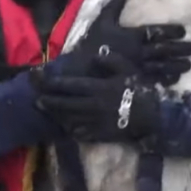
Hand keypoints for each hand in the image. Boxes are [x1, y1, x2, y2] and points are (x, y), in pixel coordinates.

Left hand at [33, 51, 160, 143]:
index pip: (71, 85)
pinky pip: (82, 132)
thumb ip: (111, 61)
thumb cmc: (140, 90)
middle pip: (66, 103)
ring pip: (70, 118)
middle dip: (50, 101)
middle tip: (37, 99)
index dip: (54, 82)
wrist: (154, 116)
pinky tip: (66, 126)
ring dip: (57, 114)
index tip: (42, 80)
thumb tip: (95, 56)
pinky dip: (71, 129)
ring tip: (47, 110)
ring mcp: (96, 121)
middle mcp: (94, 105)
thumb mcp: (128, 70)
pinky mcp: (101, 134)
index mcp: (99, 87)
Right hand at [74, 0, 190, 86]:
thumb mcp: (101, 20)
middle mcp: (137, 52)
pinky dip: (166, 80)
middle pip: (164, 50)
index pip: (155, 32)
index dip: (171, 31)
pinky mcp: (135, 82)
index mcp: (131, 36)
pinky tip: (175, 79)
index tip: (183, 30)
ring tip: (189, 64)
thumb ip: (115, 5)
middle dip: (180, 49)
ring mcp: (137, 68)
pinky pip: (154, 81)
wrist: (81, 69)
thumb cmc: (92, 43)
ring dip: (177, 66)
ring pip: (162, 66)